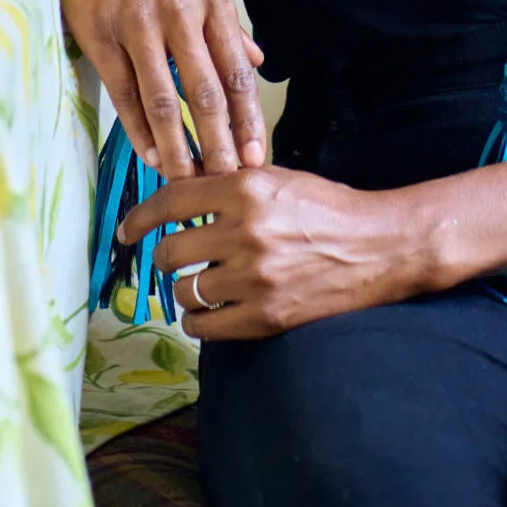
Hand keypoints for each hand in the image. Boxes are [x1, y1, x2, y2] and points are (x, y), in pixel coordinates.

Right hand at [23, 0, 266, 183]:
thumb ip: (227, 18)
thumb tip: (257, 58)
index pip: (236, 70)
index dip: (248, 118)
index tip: (257, 154)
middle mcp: (180, 13)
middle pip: (206, 93)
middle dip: (221, 143)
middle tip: (230, 182)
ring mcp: (138, 25)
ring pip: (165, 100)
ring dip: (179, 147)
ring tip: (191, 181)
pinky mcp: (100, 34)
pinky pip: (124, 91)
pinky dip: (138, 128)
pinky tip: (151, 153)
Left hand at [120, 167, 415, 338]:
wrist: (379, 247)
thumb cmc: (327, 208)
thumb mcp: (278, 179)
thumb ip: (229, 185)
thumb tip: (177, 190)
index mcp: (246, 190)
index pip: (171, 201)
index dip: (140, 218)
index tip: (128, 231)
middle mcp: (245, 233)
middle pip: (171, 252)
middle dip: (168, 257)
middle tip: (179, 259)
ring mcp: (254, 279)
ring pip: (183, 291)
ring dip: (184, 290)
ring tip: (200, 285)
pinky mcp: (265, 318)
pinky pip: (203, 326)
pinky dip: (198, 320)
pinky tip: (208, 311)